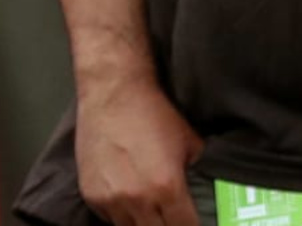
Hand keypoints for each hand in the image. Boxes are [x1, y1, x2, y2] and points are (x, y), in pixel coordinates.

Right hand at [75, 75, 201, 225]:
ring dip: (142, 222)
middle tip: (169, 215)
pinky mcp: (91, 194)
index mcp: (167, 188)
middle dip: (166, 225)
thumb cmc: (150, 110)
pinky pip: (109, 218)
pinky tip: (126, 195)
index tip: (189, 221)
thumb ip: (198, 173)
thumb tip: (211, 192)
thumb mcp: (189, 141)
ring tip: (147, 206)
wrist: (112, 89)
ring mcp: (111, 199)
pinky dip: (119, 213)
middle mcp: (138, 199)